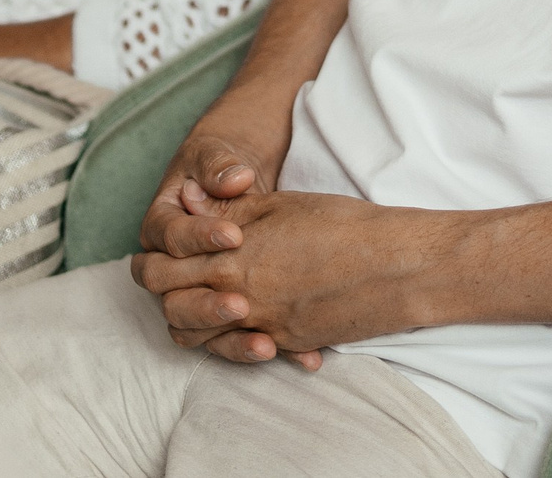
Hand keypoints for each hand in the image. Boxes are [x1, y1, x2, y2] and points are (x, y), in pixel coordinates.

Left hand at [131, 189, 443, 364]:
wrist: (394, 265)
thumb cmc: (340, 224)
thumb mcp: (277, 205)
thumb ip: (227, 208)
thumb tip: (189, 198)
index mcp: (230, 255)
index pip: (165, 266)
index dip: (157, 259)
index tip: (163, 251)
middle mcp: (240, 295)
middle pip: (173, 307)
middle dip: (165, 294)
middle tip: (172, 281)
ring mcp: (263, 324)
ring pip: (201, 338)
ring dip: (196, 324)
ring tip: (205, 305)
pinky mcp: (289, 343)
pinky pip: (249, 353)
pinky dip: (241, 344)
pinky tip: (248, 330)